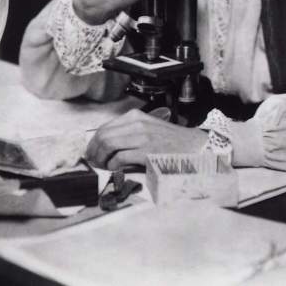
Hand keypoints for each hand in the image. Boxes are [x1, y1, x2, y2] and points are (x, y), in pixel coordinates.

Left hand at [85, 109, 206, 169]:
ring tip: (102, 166)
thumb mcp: (148, 128)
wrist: (194, 147)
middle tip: (92, 162)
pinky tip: (115, 169)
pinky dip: (113, 165)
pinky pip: (120, 158)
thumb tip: (106, 144)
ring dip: (101, 159)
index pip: (105, 127)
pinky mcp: (146, 152)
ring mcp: (142, 137)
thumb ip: (129, 132)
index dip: (94, 142)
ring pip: (108, 145)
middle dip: (93, 151)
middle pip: (103, 136)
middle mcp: (137, 124)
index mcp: (135, 117)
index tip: (91, 152)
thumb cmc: (171, 141)